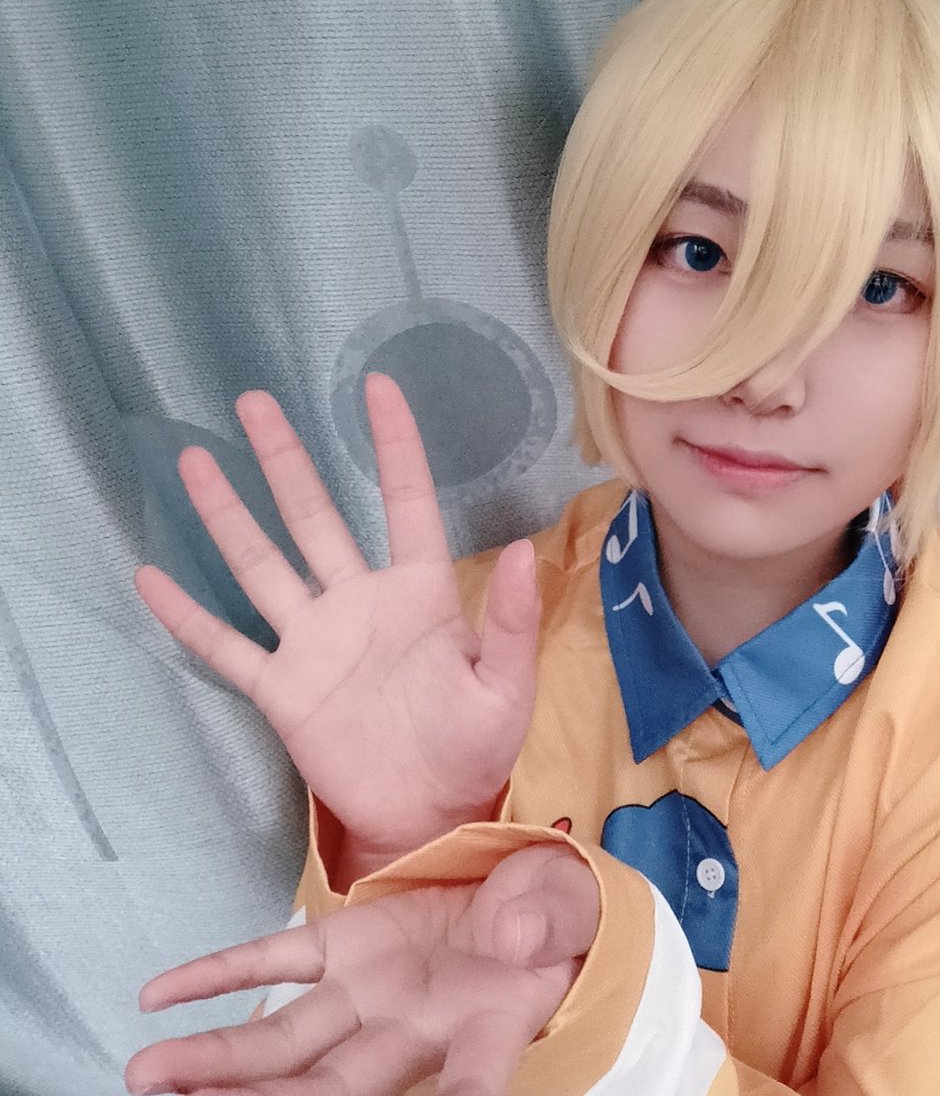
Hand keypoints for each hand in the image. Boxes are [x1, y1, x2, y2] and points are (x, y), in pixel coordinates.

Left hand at [125, 844, 599, 1095]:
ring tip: (150, 1075)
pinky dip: (219, 975)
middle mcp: (413, 1028)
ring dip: (219, 1061)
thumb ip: (546, 917)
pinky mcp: (345, 944)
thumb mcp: (569, 909)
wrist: (530, 897)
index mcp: (485, 1027)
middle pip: (331, 1086)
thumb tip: (516, 932)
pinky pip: (274, 960)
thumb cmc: (556, 917)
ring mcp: (369, 990)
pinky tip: (159, 997)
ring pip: (286, 1041)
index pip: (466, 1085)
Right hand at [136, 375, 540, 883]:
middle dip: (285, 460)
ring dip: (228, 515)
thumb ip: (513, 623)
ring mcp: (314, 641)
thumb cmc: (474, 748)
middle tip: (253, 400)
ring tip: (196, 460)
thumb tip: (526, 550)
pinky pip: (226, 645)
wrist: (426, 814)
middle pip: (315, 516)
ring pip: (262, 564)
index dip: (393, 445)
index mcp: (419, 594)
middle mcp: (359, 602)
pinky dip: (188, 616)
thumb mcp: (505, 688)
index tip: (377, 387)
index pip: (405, 503)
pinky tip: (151, 576)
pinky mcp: (281, 687)